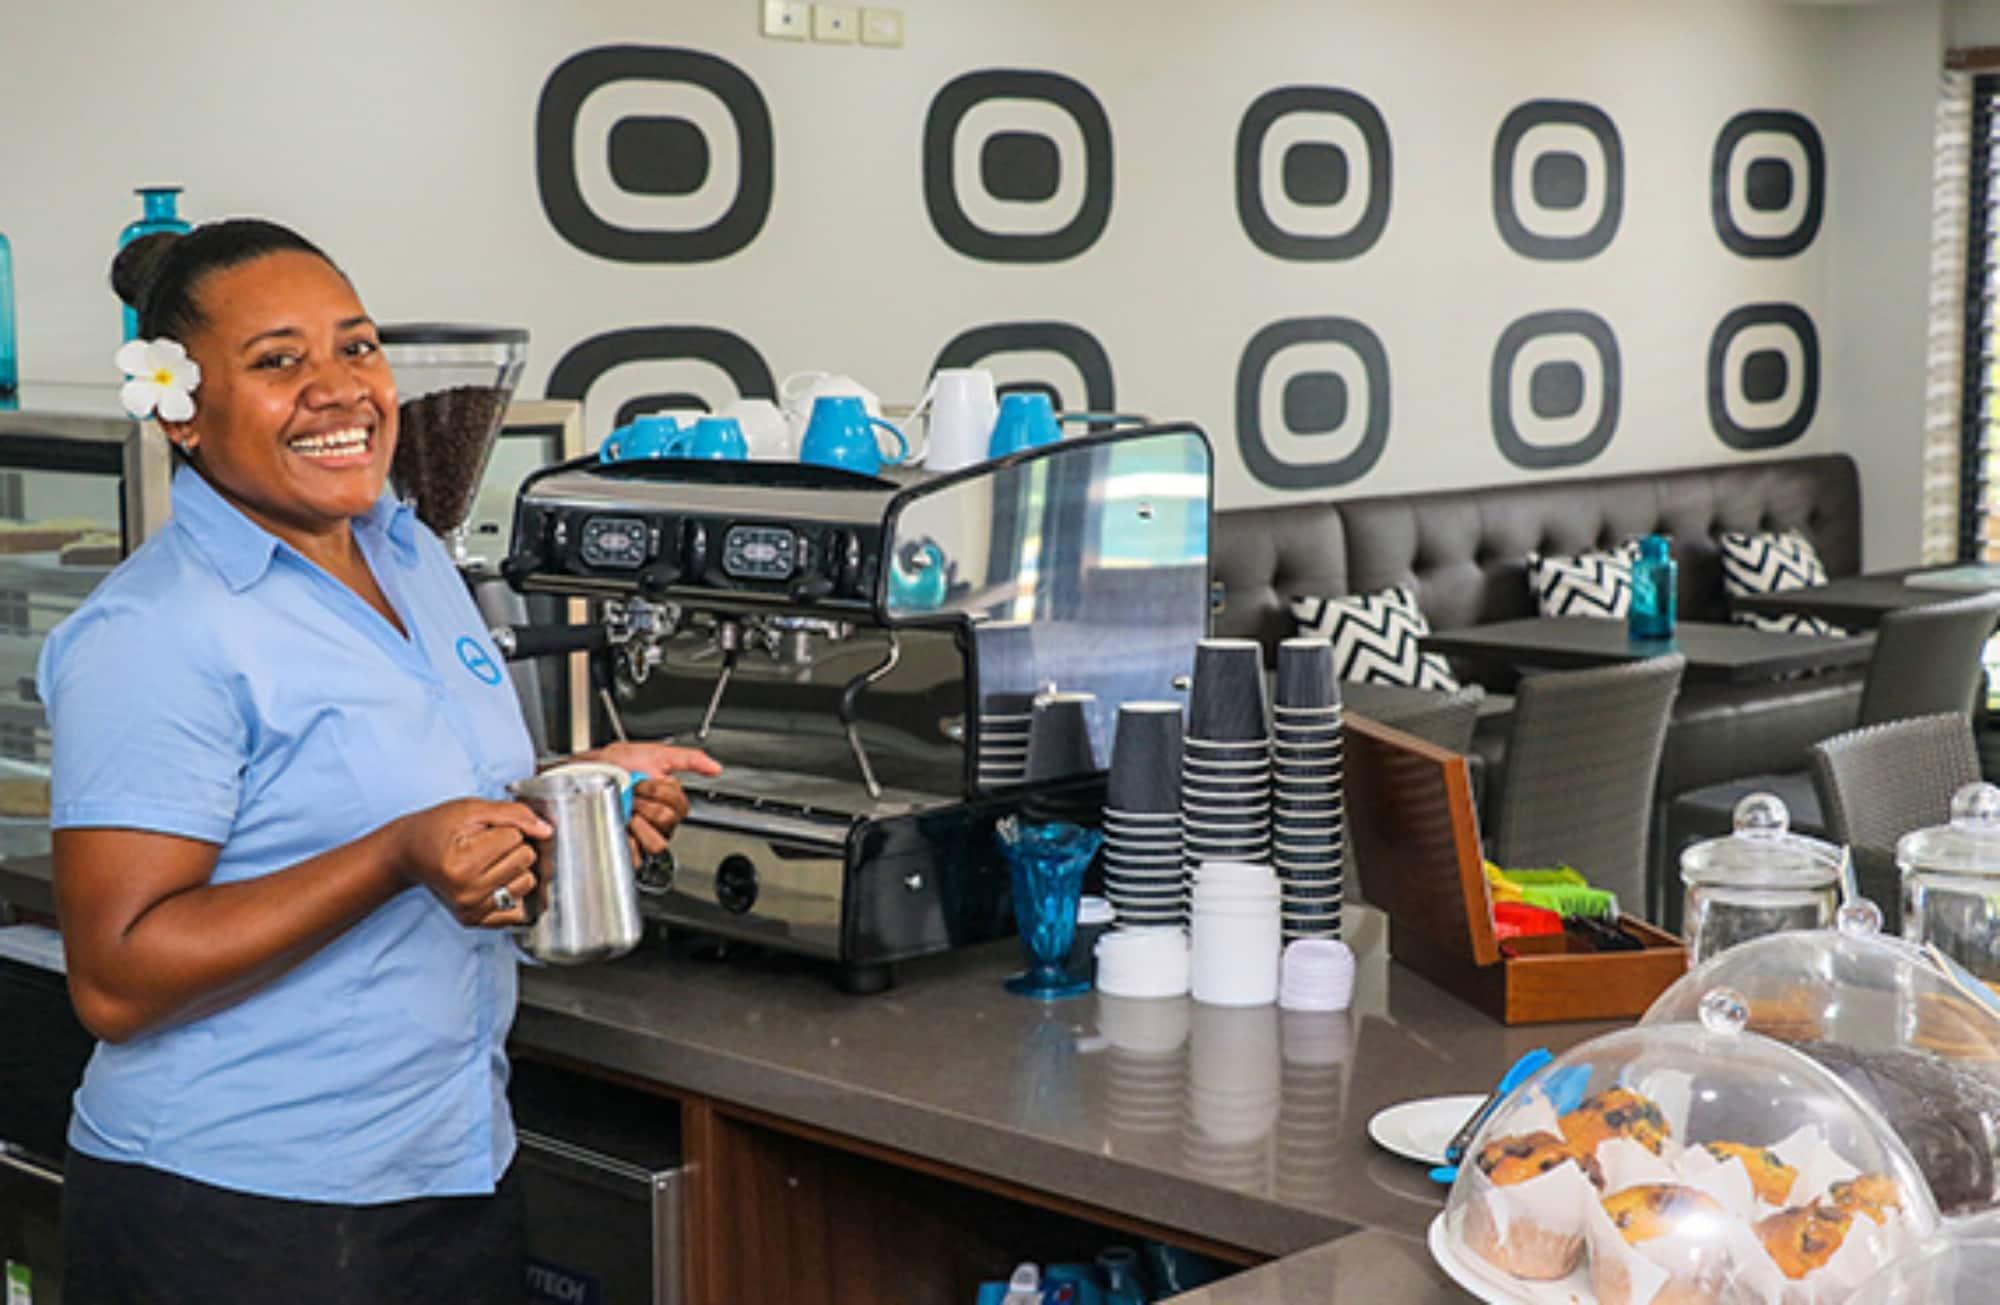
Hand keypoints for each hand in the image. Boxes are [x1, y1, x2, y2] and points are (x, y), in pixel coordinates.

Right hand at [392, 798, 551, 928]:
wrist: (409, 854)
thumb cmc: (438, 829)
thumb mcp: (471, 810)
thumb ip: (513, 814)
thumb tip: (547, 831)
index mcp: (461, 863)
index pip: (516, 837)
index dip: (506, 827)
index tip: (486, 830)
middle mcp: (466, 892)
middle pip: (525, 860)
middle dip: (514, 846)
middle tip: (488, 844)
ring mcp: (470, 910)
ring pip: (528, 882)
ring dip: (516, 868)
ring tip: (490, 861)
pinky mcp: (474, 921)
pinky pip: (519, 908)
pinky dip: (513, 891)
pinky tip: (494, 880)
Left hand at [566, 742, 721, 857]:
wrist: (590, 772)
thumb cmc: (619, 763)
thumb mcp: (657, 754)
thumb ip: (691, 759)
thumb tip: (716, 768)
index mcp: (671, 801)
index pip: (679, 807)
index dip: (659, 792)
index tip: (644, 781)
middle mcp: (660, 821)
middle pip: (668, 822)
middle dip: (647, 802)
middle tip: (633, 793)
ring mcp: (644, 835)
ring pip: (658, 843)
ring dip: (640, 823)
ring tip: (627, 810)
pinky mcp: (628, 847)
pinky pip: (637, 857)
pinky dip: (629, 844)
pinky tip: (620, 826)